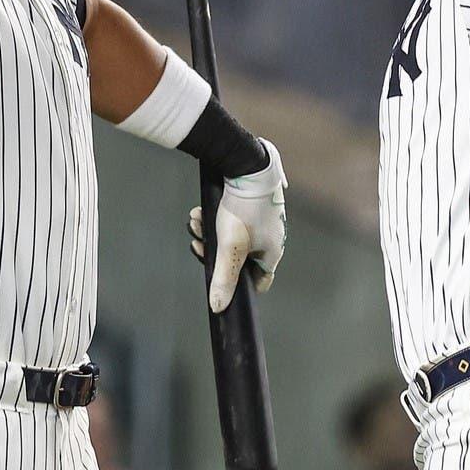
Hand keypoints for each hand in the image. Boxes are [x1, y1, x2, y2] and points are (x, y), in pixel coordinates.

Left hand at [188, 140, 285, 312]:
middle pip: (238, 257)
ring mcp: (261, 220)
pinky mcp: (250, 205)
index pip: (259, 281)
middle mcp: (270, 237)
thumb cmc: (243, 207)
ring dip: (209, 234)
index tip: (219, 279)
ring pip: (230, 237)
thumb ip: (224, 278)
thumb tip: (218, 307)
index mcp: (273, 251)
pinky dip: (213, 219)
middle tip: (199, 244)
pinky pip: (229, 220)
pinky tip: (199, 213)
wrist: (244, 163)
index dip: (238, 284)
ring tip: (196, 223)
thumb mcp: (229, 247)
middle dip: (214, 252)